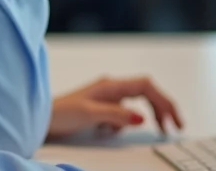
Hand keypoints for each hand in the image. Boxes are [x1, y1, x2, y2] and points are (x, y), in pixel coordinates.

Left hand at [45, 76, 182, 141]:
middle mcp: (111, 88)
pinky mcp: (101, 107)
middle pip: (145, 93)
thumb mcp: (91, 114)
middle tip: (174, 127)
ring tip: (157, 129)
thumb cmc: (61, 112)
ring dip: (147, 114)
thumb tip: (141, 117)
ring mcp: (106, 97)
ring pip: (136, 103)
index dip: (164, 101)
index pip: (146, 86)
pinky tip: (113, 130)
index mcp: (111, 85)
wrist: (41, 117)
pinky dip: (125, 121)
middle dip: (162, 108)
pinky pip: (122, 112)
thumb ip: (117, 114)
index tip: (174, 120)